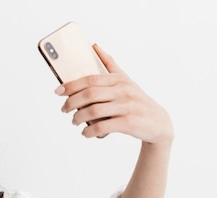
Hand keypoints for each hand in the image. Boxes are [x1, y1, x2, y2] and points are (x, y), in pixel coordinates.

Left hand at [57, 44, 172, 146]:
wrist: (159, 123)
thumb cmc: (137, 101)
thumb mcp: (126, 80)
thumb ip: (110, 64)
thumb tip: (95, 46)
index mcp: (119, 80)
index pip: (90, 79)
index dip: (71, 85)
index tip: (57, 91)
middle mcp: (123, 91)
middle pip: (89, 95)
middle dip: (71, 102)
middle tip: (64, 109)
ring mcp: (126, 107)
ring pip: (93, 111)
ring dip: (78, 118)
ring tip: (74, 121)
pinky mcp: (129, 123)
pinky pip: (102, 127)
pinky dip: (90, 131)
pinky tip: (86, 133)